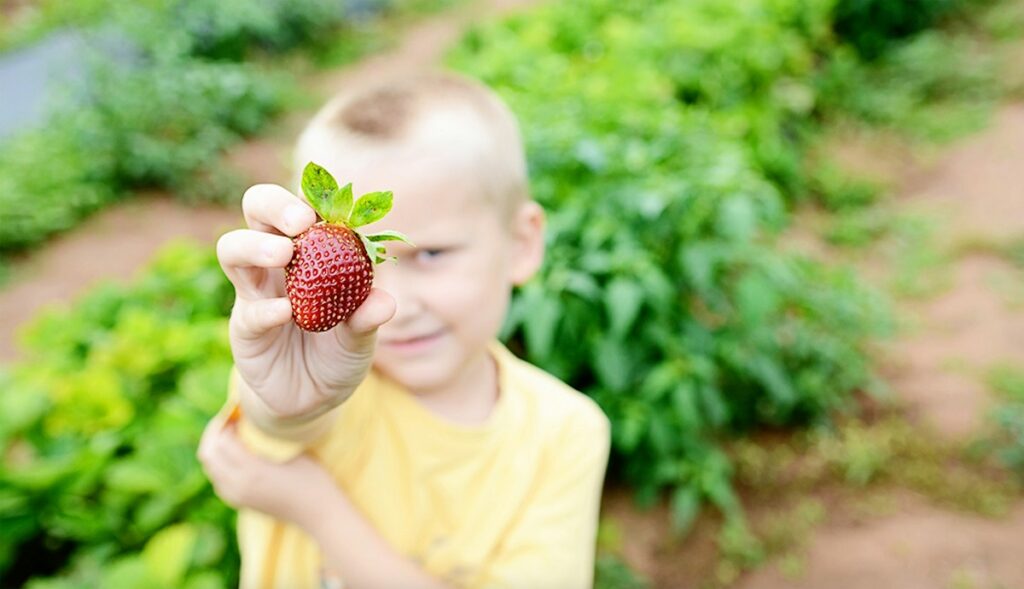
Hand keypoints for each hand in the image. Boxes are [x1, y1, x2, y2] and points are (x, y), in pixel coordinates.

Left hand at [197, 419, 335, 529]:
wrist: (318, 514)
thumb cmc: (313, 479)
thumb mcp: (292, 452)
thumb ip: (267, 439)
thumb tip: (251, 420)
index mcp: (252, 470)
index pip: (221, 440)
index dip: (225, 422)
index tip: (237, 410)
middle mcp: (238, 485)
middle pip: (208, 454)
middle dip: (213, 433)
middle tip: (228, 419)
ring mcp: (237, 497)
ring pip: (210, 468)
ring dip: (215, 448)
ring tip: (231, 434)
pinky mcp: (240, 503)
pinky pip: (218, 480)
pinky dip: (220, 464)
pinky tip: (235, 455)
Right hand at [216, 184, 395, 420]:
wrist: (314, 399)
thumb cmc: (339, 353)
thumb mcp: (361, 337)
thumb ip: (369, 317)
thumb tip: (385, 301)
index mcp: (311, 252)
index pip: (305, 208)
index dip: (316, 199)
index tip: (335, 208)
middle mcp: (277, 263)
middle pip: (257, 210)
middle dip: (274, 205)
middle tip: (299, 221)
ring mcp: (254, 292)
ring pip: (233, 249)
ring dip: (256, 245)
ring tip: (283, 254)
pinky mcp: (244, 327)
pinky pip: (248, 310)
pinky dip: (265, 309)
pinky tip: (285, 313)